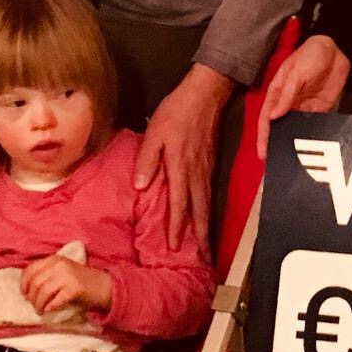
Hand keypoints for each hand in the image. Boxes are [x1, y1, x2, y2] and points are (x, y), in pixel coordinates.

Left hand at [21, 253, 112, 314]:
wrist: (104, 286)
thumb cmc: (81, 282)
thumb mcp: (61, 272)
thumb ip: (46, 275)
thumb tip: (27, 289)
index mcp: (54, 259)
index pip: (30, 269)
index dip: (24, 283)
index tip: (24, 294)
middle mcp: (60, 264)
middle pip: (35, 282)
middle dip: (31, 297)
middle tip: (35, 306)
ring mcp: (68, 275)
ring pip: (43, 291)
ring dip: (39, 304)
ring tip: (41, 311)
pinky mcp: (75, 288)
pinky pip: (56, 300)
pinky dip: (50, 307)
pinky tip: (51, 310)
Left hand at [134, 63, 234, 256]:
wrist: (205, 94)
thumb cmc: (178, 111)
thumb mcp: (155, 132)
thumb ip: (147, 159)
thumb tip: (140, 185)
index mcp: (181, 167)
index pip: (179, 203)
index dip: (177, 226)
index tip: (175, 246)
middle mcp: (196, 173)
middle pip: (200, 210)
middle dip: (201, 236)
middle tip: (204, 258)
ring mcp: (206, 169)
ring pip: (207, 203)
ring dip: (206, 226)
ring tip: (207, 245)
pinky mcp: (211, 163)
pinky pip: (209, 192)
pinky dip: (208, 209)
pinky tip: (205, 216)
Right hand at [257, 35, 350, 159]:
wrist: (336, 49)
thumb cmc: (309, 56)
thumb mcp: (295, 72)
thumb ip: (286, 94)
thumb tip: (273, 117)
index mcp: (277, 94)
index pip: (267, 119)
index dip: (263, 137)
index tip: (262, 154)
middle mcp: (289, 105)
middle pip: (280, 128)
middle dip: (277, 145)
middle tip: (276, 165)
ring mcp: (305, 108)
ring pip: (297, 130)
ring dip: (295, 143)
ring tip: (293, 162)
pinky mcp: (321, 110)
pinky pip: (315, 126)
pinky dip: (313, 137)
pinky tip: (313, 150)